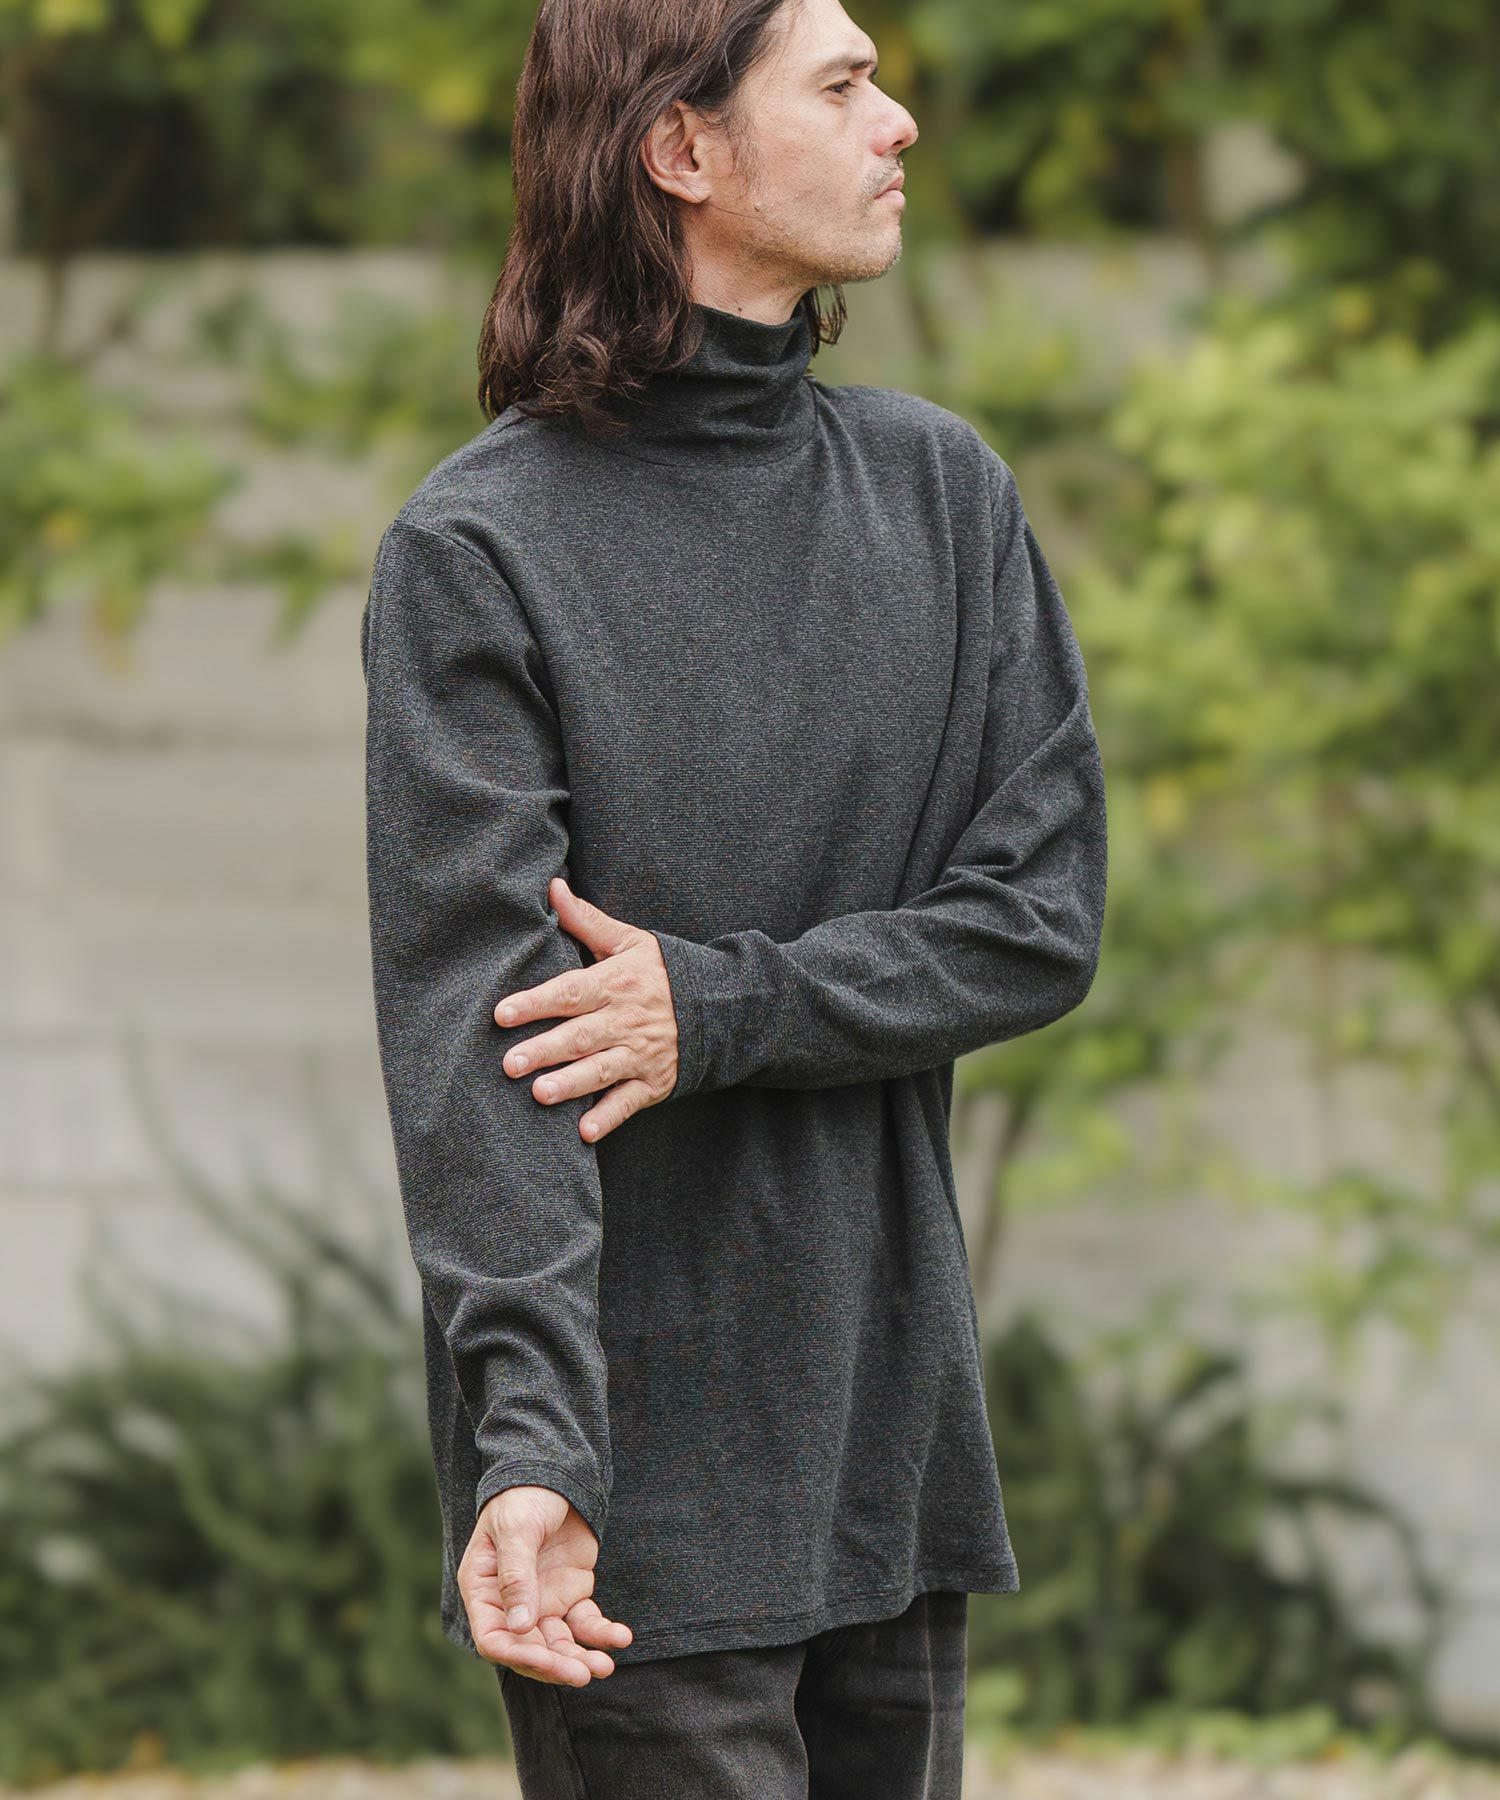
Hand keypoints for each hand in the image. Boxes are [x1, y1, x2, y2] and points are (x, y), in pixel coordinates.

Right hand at [460, 1485, 632, 1684]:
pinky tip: (621, 1637)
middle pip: (530, 1649)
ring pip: (559, 1643)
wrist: (555, 1472)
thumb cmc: (524, 1497)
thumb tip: (519, 1627)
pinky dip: (602, 1633)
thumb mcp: (517, 1531)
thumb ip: (517, 1577)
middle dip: (556, 1665)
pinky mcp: (570, 1594)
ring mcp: (542, 1601)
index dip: (520, 1656)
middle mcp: (510, 1603)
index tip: (549, 1662)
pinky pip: (585, 1623)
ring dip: (581, 1657)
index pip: (494, 1638)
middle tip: (584, 1674)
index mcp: (483, 1589)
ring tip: (605, 1666)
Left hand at [495, 875, 679, 1141]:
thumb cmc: (663, 972)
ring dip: (570, 1084)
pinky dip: (608, 1117)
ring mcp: (641, 1054)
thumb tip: (552, 888)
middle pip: (579, 1036)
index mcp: (616, 983)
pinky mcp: (654, 1082)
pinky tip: (584, 1132)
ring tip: (539, 1094)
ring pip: (601, 1070)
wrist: (722, 1006)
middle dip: (544, 1050)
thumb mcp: (630, 941)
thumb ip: (586, 921)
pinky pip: (629, 1102)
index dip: (536, 1003)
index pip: (570, 993)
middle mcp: (627, 1020)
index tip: (502, 1014)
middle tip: (509, 1064)